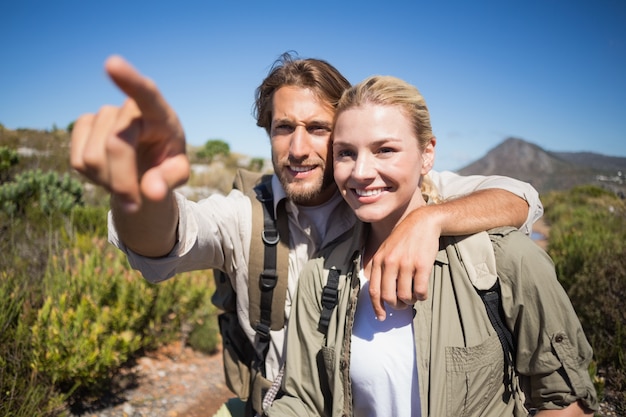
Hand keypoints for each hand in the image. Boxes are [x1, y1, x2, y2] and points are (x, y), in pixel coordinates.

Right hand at [70, 55, 189, 211]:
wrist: (145, 164)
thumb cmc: (167, 162)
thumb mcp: (177, 172)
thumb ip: (170, 180)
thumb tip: (153, 192)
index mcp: (160, 113)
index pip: (146, 93)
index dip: (128, 80)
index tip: (111, 63)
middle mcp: (129, 108)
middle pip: (116, 146)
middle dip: (122, 182)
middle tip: (135, 206)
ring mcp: (103, 114)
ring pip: (93, 158)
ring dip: (109, 182)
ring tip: (126, 179)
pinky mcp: (82, 126)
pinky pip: (78, 161)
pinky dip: (93, 178)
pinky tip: (109, 172)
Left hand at [368, 205, 441, 319]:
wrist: (422, 222)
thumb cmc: (404, 238)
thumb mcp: (386, 249)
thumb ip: (381, 267)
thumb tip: (381, 293)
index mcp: (379, 260)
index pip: (374, 290)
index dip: (377, 307)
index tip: (382, 317)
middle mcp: (390, 263)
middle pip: (389, 296)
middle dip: (396, 306)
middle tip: (402, 305)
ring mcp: (406, 264)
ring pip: (405, 296)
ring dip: (410, 301)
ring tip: (413, 296)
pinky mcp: (422, 265)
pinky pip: (420, 291)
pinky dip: (421, 296)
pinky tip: (422, 292)